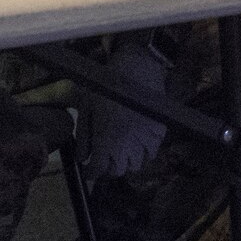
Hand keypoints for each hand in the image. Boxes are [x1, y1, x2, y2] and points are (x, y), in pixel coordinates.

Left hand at [85, 39, 170, 177]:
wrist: (137, 68)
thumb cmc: (107, 85)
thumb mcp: (87, 108)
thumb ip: (84, 136)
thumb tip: (82, 158)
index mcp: (108, 138)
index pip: (99, 168)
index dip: (91, 173)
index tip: (88, 171)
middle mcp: (128, 143)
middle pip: (118, 171)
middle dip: (107, 170)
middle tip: (102, 162)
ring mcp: (146, 139)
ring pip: (136, 166)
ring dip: (125, 164)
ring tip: (118, 155)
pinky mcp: (159, 133)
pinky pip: (151, 154)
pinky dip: (142, 156)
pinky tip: (134, 148)